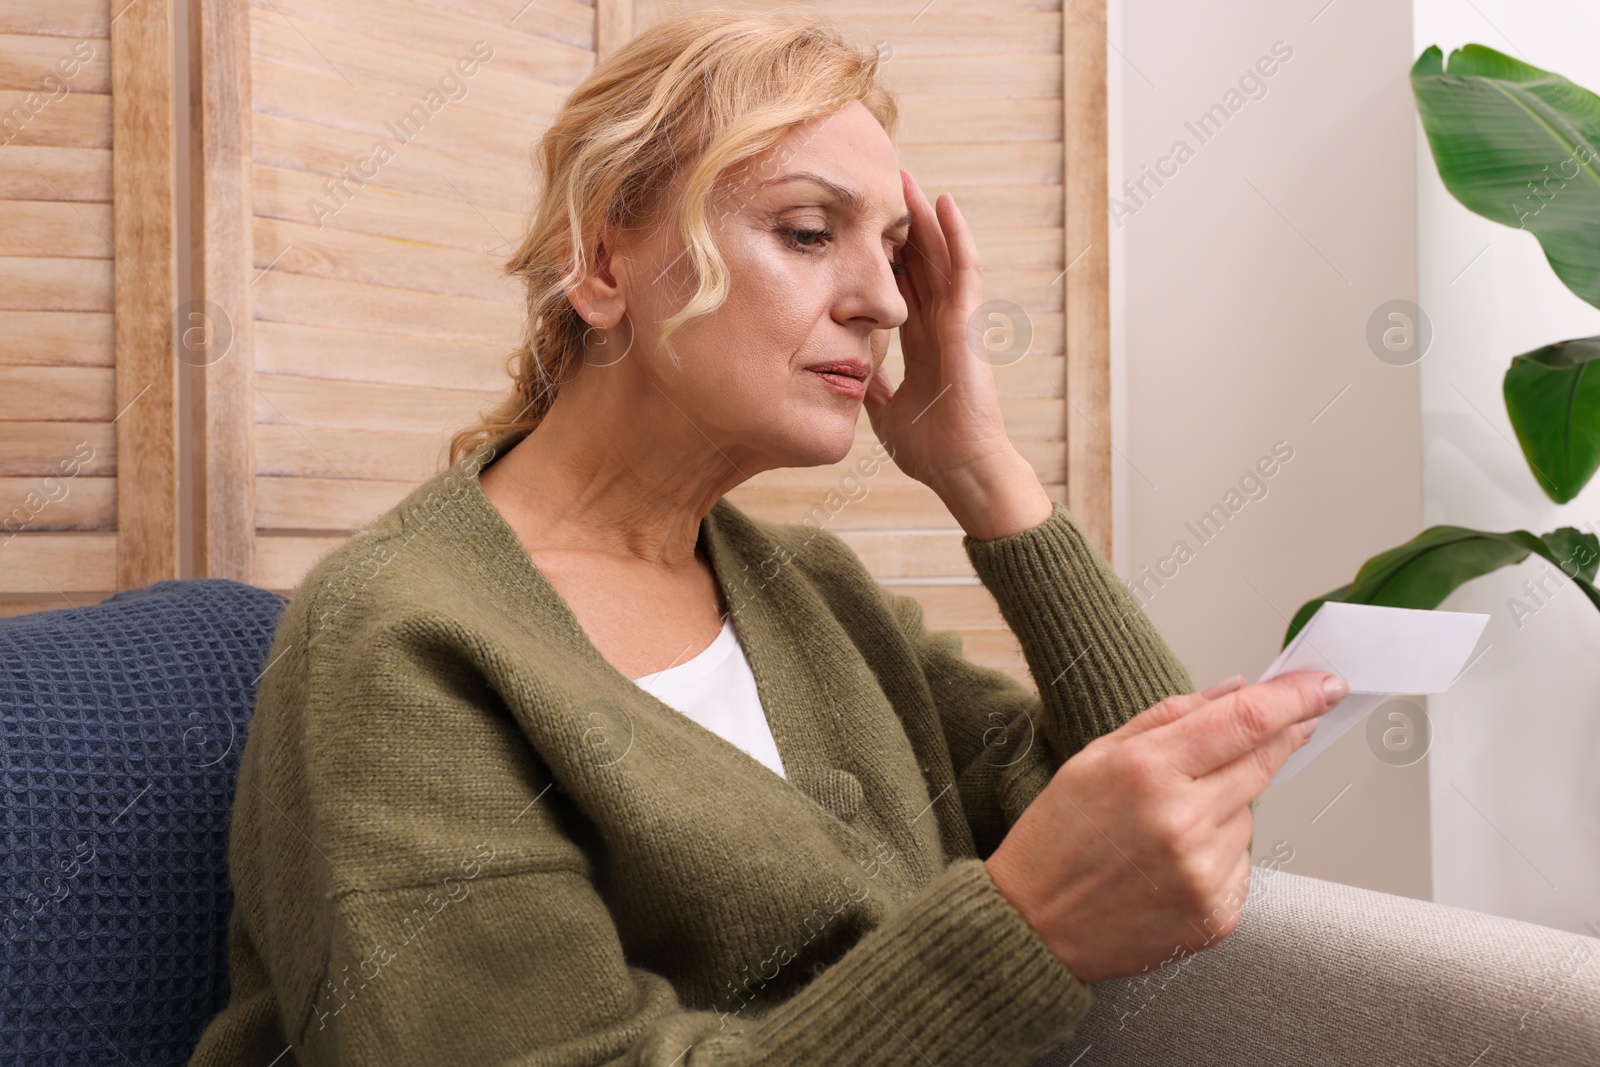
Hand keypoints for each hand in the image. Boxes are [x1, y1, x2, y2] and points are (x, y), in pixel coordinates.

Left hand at [864, 169, 1033, 526]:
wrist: (959, 470)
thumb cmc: (930, 448)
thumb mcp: (882, 408)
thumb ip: (870, 381)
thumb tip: (846, 365)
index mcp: (921, 342)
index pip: (900, 286)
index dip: (884, 255)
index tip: (861, 226)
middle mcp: (939, 325)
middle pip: (919, 261)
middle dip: (902, 224)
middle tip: (880, 185)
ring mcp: (957, 322)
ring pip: (941, 256)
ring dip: (926, 217)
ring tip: (907, 179)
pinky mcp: (970, 325)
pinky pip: (964, 271)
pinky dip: (956, 236)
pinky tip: (944, 205)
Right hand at [983, 670, 1348, 983]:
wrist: (1033, 928)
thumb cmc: (1056, 839)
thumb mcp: (1094, 757)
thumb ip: (1168, 718)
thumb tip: (1235, 690)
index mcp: (1146, 770)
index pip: (1244, 721)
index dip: (1293, 698)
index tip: (1321, 685)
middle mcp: (1181, 820)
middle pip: (1264, 762)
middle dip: (1283, 737)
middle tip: (1292, 722)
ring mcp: (1203, 871)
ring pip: (1250, 813)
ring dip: (1227, 805)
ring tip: (1166, 826)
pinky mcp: (1216, 913)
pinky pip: (1242, 861)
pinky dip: (1219, 852)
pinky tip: (1172, 862)